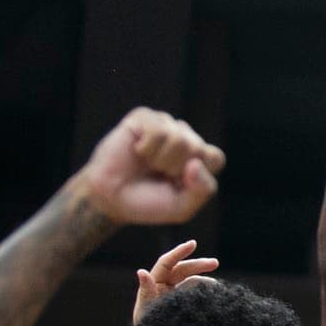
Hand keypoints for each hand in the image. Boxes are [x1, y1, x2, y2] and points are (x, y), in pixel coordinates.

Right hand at [74, 109, 224, 226]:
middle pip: (197, 148)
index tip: (177, 184)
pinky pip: (157, 130)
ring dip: (160, 160)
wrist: (110, 199)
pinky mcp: (144, 117)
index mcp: (200, 158)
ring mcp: (165, 125)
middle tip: (158, 174)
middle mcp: (185, 137)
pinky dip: (147, 148)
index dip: (197, 175)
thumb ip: (202, 191)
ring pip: (179, 138)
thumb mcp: (182, 207)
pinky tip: (138, 151)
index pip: (215, 158)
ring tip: (148, 163)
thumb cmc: (148, 201)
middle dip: (175, 169)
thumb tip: (195, 164)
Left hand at [132, 239, 219, 323]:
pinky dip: (206, 290)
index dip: (179, 252)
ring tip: (217, 288)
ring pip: (193, 279)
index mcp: (154, 284)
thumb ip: (146, 292)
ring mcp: (176, 294)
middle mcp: (164, 286)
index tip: (193, 244)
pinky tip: (215, 295)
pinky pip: (197, 292)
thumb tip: (141, 271)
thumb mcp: (145, 313)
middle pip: (183, 268)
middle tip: (216, 263)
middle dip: (198, 264)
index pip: (167, 263)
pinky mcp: (186, 303)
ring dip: (205, 279)